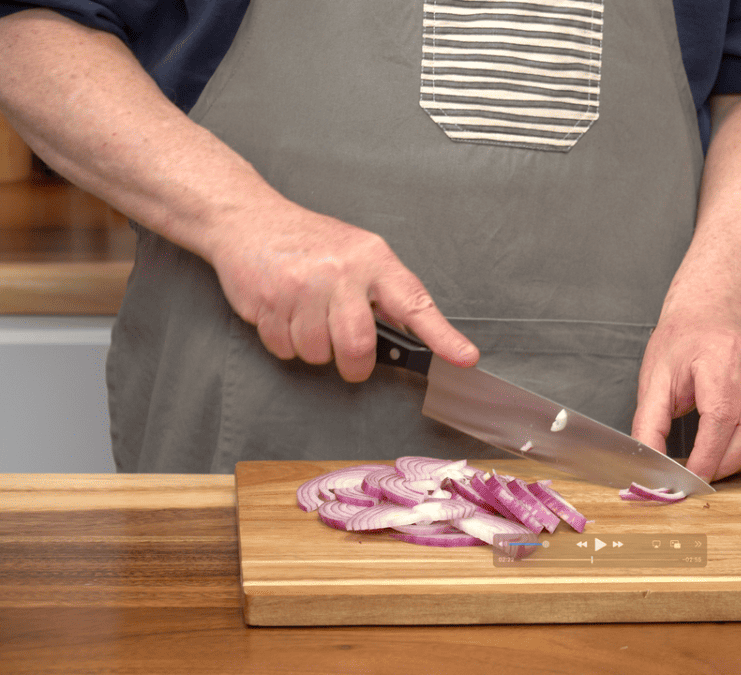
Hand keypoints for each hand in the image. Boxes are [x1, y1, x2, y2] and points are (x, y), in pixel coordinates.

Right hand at [206, 199, 477, 381]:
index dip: (442, 336)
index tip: (465, 357)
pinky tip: (285, 314)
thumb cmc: (308, 241)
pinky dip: (285, 342)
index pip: (415, 304)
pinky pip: (285, 349)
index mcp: (373, 259)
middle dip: (355, 365)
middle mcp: (341, 272)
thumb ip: (384, 292)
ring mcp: (303, 287)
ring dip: (314, 349)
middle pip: (358, 346)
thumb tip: (413, 334)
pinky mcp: (270, 301)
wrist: (249, 219)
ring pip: (317, 353)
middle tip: (351, 360)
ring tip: (308, 318)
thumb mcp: (357, 254)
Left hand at [631, 314, 740, 481]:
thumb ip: (649, 424)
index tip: (692, 476)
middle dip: (728, 463)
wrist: (709, 318)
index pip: (721, 416)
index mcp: (720, 356)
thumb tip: (650, 463)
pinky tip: (734, 454)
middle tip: (702, 475)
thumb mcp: (654, 380)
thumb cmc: (681, 346)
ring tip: (716, 466)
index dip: (708, 454)